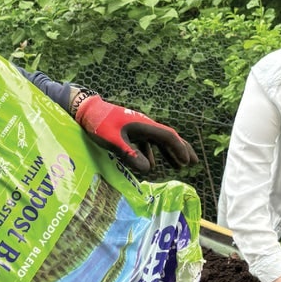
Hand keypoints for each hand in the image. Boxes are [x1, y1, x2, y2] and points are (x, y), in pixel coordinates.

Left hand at [75, 95, 198, 174]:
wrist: (86, 111)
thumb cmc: (99, 124)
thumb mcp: (113, 141)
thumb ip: (129, 154)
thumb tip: (150, 170)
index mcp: (144, 125)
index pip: (168, 136)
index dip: (179, 149)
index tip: (188, 162)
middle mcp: (144, 125)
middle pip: (168, 137)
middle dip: (181, 149)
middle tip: (194, 162)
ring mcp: (138, 127)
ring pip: (158, 140)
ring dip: (169, 153)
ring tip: (179, 166)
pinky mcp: (130, 130)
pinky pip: (147, 143)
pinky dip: (153, 153)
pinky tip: (153, 165)